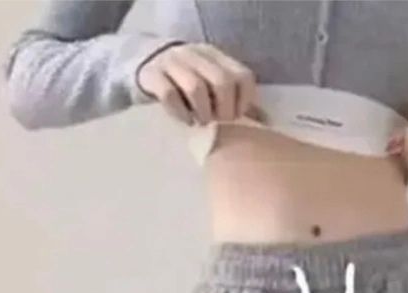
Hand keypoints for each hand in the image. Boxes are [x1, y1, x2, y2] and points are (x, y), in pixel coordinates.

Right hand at [136, 42, 264, 126]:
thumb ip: (235, 100)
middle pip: (221, 81)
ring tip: (201, 122)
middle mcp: (196, 54)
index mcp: (216, 56)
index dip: (244, 101)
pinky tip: (185, 121)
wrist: (142, 66)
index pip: (242, 76)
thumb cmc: (184, 84)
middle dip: (224, 109)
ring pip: (196, 87)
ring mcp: (173, 62)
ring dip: (203, 112)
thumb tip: (265, 123)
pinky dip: (180, 113)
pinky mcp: (152, 75)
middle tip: (218, 123)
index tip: (236, 117)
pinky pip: (169, 94)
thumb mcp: (211, 86)